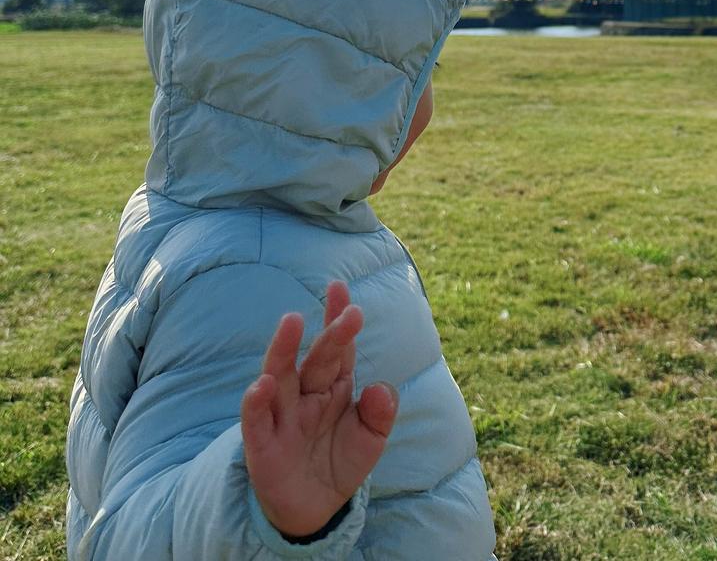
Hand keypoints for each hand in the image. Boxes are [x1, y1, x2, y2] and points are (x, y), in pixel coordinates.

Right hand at [240, 281, 397, 538]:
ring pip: (280, 377)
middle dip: (330, 334)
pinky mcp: (263, 446)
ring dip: (283, 350)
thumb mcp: (370, 439)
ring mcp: (283, 417)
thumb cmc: (340, 460)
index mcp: (334, 385)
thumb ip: (380, 412)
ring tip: (291, 322)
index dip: (338, 317)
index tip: (339, 287)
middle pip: (316, 359)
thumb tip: (382, 388)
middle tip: (346, 310)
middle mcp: (306, 394)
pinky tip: (262, 384)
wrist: (314, 508)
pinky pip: (256, 421)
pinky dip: (256, 403)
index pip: (338, 347)